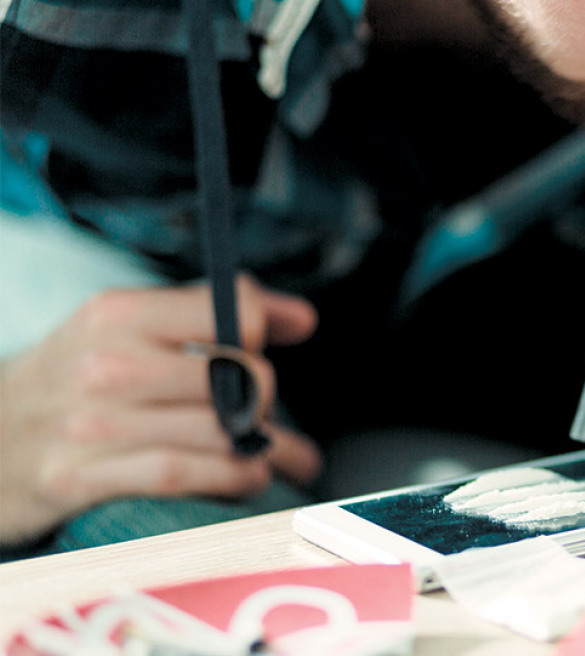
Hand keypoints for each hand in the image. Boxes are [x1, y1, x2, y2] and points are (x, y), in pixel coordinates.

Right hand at [0, 276, 320, 545]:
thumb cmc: (72, 378)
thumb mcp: (125, 327)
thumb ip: (211, 313)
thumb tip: (302, 319)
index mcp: (120, 314)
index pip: (226, 308)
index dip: (263, 325)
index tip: (280, 338)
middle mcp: (107, 364)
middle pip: (236, 376)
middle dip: (265, 398)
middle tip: (266, 411)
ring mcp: (92, 425)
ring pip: (217, 431)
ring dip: (268, 450)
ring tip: (282, 456)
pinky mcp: (81, 479)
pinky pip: (182, 476)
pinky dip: (230, 479)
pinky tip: (249, 479)